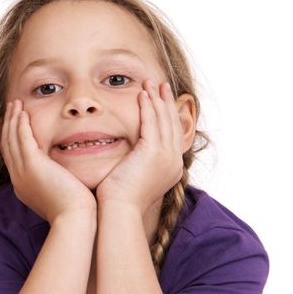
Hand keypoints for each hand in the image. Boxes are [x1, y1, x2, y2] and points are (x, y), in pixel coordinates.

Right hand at [2, 101, 96, 223]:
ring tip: (15, 104)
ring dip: (13, 119)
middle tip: (11, 108)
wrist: (74, 218)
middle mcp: (17, 177)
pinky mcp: (32, 164)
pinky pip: (22, 138)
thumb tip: (60, 177)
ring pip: (12, 139)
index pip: (12, 156)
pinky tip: (23, 112)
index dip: (11, 137)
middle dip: (8, 124)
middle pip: (7, 144)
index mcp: (22, 185)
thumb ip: (54, 183)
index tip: (14, 124)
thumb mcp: (57, 195)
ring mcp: (22, 171)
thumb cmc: (73, 210)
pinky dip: (21, 124)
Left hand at [96, 80, 186, 213]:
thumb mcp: (133, 178)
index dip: (167, 116)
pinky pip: (152, 123)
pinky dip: (148, 107)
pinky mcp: (153, 152)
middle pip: (172, 124)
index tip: (160, 100)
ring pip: (164, 120)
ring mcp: (166, 156)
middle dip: (166, 103)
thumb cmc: (119, 200)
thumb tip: (126, 158)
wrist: (119, 211)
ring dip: (157, 99)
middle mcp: (173, 161)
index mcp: (170, 168)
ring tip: (151, 82)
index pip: (171, 135)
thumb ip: (136, 165)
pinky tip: (143, 94)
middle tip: (161, 85)